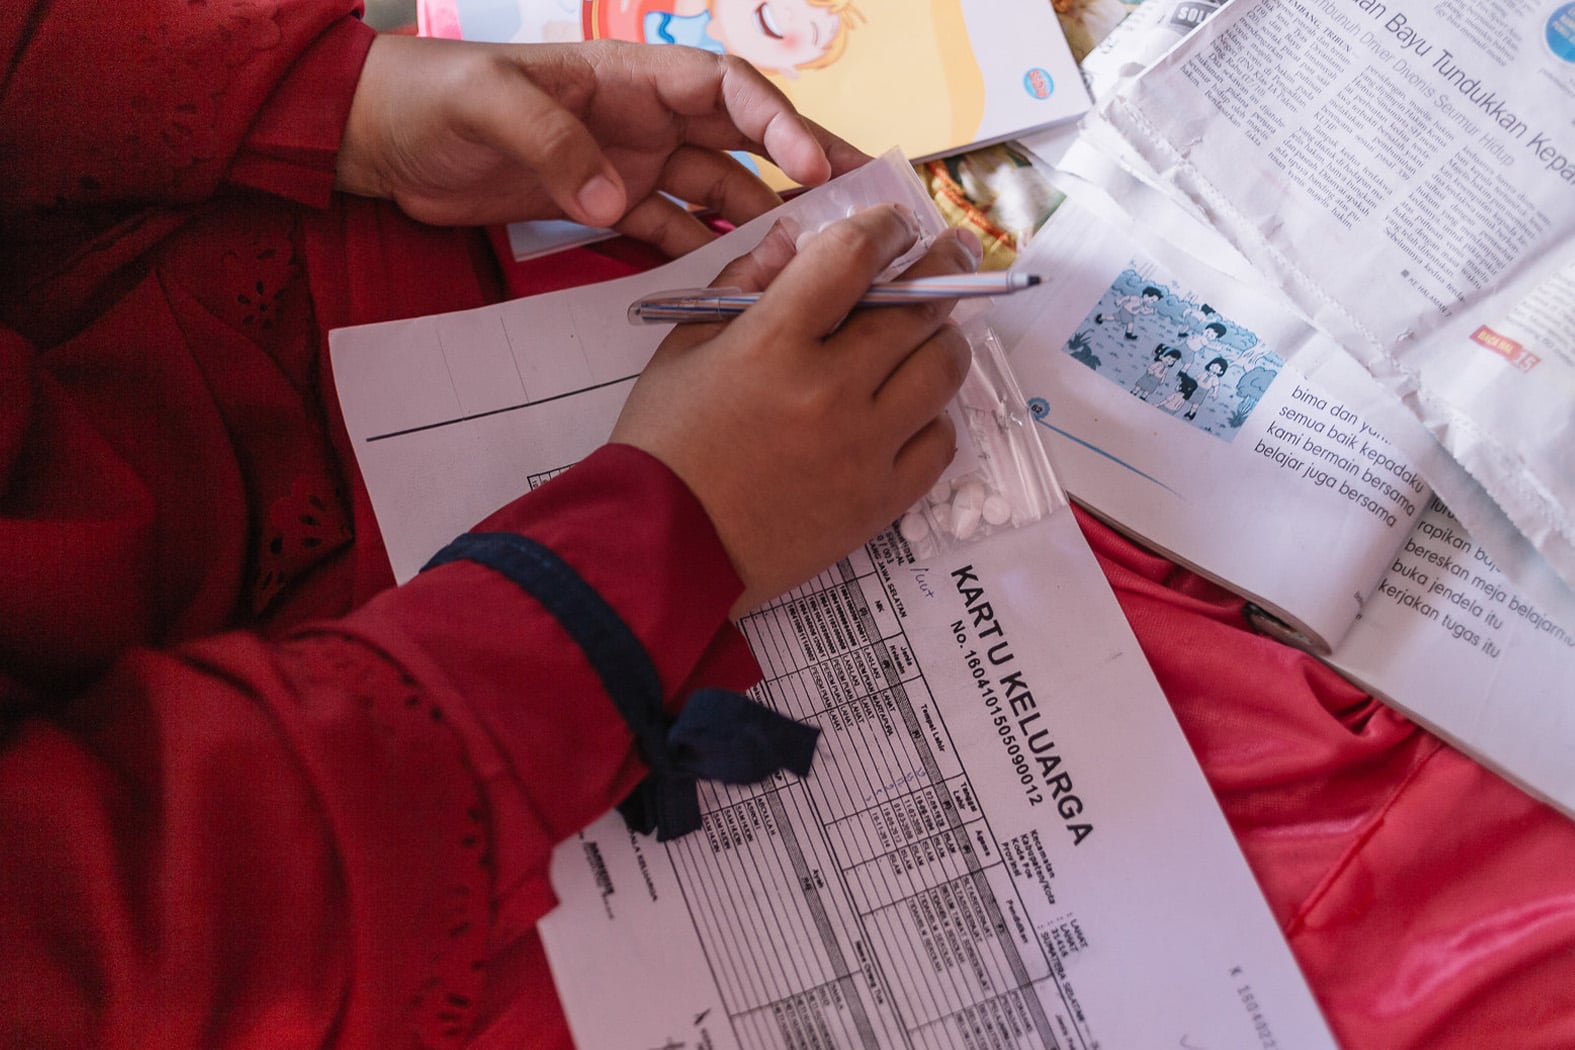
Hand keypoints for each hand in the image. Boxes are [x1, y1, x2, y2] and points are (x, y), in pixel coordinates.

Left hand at [336, 35, 867, 255]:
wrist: (384, 137)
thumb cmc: (431, 95)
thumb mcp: (489, 105)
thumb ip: (554, 145)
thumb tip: (612, 198)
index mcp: (629, 74)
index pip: (726, 89)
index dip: (775, 123)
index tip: (808, 165)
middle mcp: (645, 117)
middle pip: (745, 142)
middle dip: (802, 172)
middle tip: (860, 209)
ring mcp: (631, 163)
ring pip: (719, 192)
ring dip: (762, 224)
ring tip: (808, 263)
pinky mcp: (607, 207)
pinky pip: (673, 231)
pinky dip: (705, 256)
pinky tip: (738, 285)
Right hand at [610, 206, 979, 616]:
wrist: (661, 548)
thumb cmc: (665, 445)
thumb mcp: (684, 348)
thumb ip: (743, 284)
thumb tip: (797, 239)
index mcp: (773, 342)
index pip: (855, 256)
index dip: (887, 226)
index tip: (897, 224)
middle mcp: (830, 389)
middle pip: (919, 307)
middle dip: (944, 266)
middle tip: (953, 253)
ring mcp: (864, 448)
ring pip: (943, 368)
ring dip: (942, 338)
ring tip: (929, 333)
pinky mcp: (881, 500)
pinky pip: (940, 440)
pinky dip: (933, 415)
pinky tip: (910, 407)